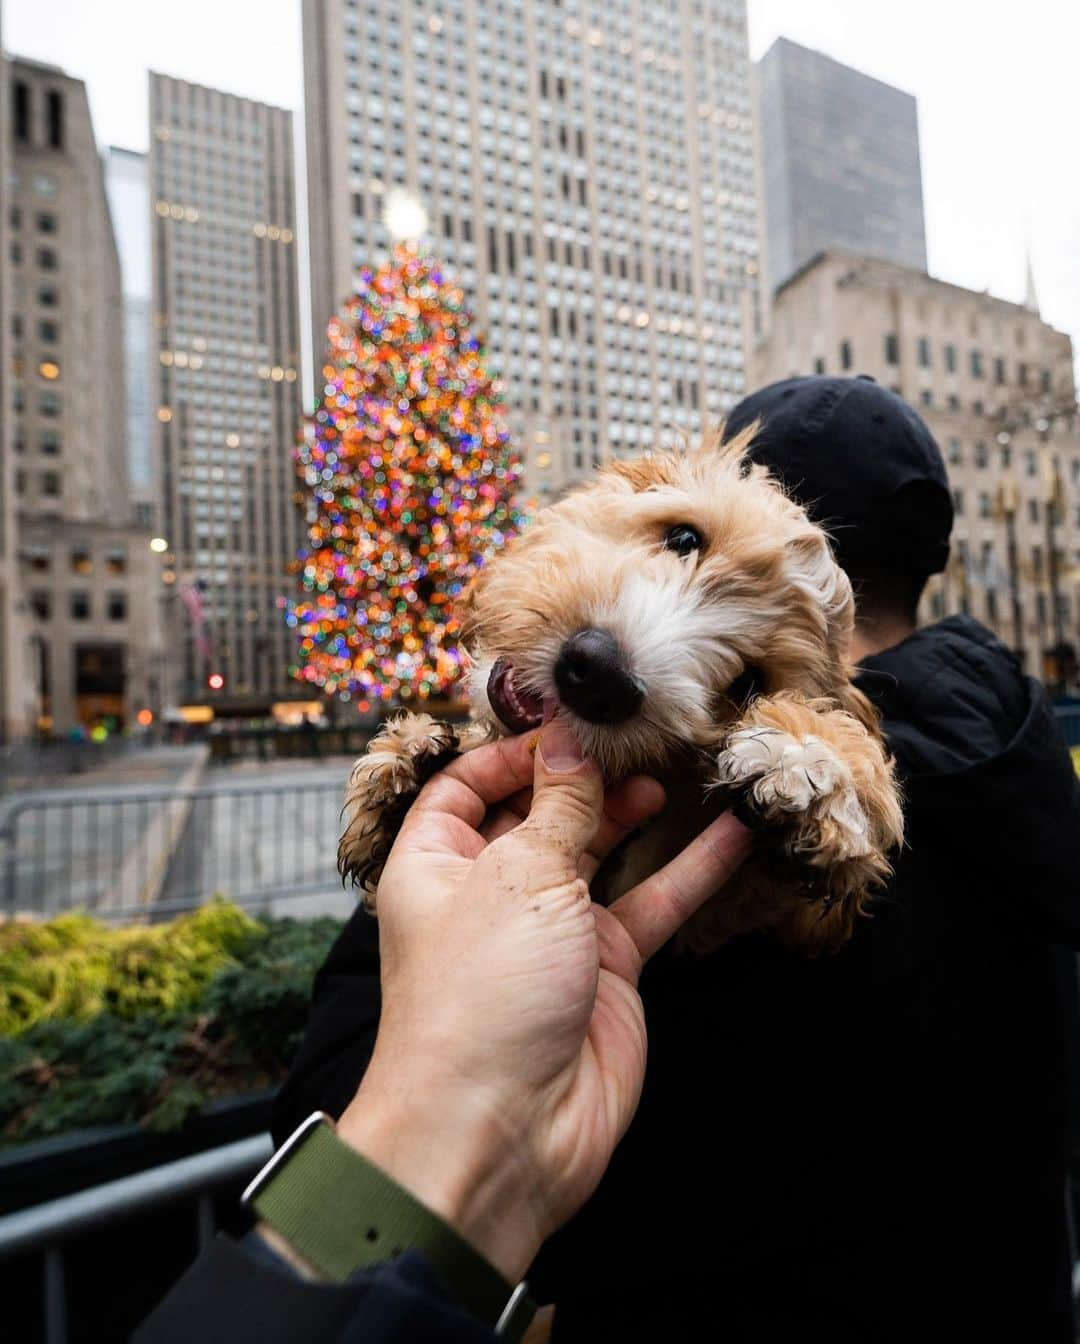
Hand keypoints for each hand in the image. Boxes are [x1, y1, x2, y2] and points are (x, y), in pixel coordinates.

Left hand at [337, 720, 750, 1280]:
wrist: (503, 1131)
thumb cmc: (481, 998)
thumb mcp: (517, 878)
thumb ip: (557, 807)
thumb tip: (570, 744)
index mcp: (437, 864)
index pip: (465, 787)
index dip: (512, 752)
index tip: (569, 724)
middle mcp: (490, 891)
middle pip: (539, 813)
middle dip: (584, 776)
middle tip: (637, 741)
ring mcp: (552, 930)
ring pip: (600, 853)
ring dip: (636, 814)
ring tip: (677, 772)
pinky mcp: (607, 968)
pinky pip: (651, 904)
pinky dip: (690, 869)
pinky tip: (730, 832)